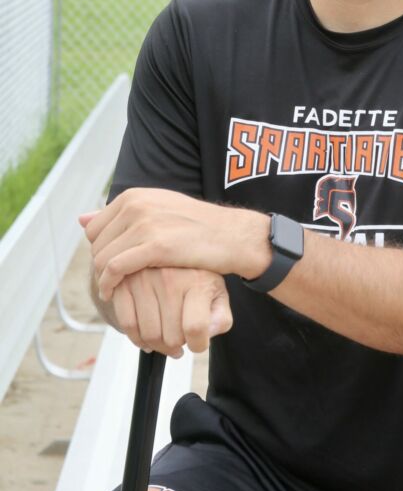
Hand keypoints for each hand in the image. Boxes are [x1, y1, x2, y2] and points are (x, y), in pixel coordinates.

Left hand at [81, 188, 269, 298]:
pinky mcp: (155, 245)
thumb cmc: (198, 227)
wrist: (232, 236)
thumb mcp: (159, 210)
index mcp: (135, 196)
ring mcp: (145, 223)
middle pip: (97, 243)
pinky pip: (115, 268)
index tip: (110, 266)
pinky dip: (108, 284)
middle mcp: (137, 205)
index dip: (100, 249)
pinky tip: (112, 294)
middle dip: (100, 265)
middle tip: (112, 282)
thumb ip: (122, 215)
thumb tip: (81, 218)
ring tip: (111, 291)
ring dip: (102, 278)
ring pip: (102, 258)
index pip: (95, 227)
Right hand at [99, 266, 232, 355]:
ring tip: (165, 337)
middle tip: (179, 339)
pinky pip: (127, 323)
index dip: (198, 345)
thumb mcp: (218, 294)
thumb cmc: (196, 278)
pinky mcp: (125, 283)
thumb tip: (207, 332)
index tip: (197, 343)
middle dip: (177, 345)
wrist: (171, 251)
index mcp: (197, 280)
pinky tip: (146, 335)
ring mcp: (145, 279)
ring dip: (157, 345)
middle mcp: (170, 278)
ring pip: (148, 334)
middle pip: (170, 337)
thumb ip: (220, 317)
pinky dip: (136, 337)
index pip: (195, 328)